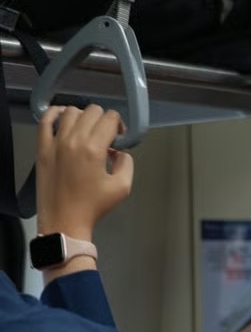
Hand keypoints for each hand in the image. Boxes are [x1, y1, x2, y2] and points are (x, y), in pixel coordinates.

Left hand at [37, 105, 133, 239]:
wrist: (65, 220)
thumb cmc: (93, 206)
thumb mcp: (123, 187)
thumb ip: (127, 163)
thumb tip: (120, 152)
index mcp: (95, 149)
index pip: (110, 118)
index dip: (119, 125)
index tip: (119, 138)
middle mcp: (74, 141)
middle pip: (92, 111)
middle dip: (104, 120)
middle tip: (105, 136)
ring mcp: (55, 142)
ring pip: (71, 111)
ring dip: (83, 117)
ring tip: (87, 131)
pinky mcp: (43, 148)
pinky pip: (46, 120)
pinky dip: (56, 113)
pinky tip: (64, 118)